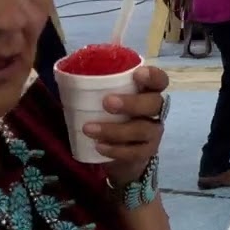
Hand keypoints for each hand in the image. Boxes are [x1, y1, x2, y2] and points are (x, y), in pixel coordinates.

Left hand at [85, 65, 168, 185]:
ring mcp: (153, 132)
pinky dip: (115, 149)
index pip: (159, 80)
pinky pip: (134, 152)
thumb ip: (98, 92)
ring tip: (89, 129)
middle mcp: (155, 111)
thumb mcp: (106, 104)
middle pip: (154, 103)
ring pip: (142, 129)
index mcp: (147, 93)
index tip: (137, 74)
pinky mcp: (146, 152)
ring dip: (115, 129)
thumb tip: (70, 79)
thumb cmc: (111, 120)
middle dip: (132, 103)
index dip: (152, 76)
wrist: (120, 156)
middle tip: (107, 102)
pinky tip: (99, 147)